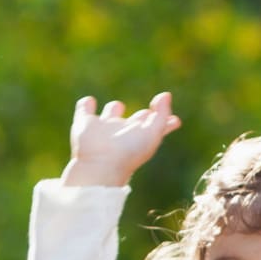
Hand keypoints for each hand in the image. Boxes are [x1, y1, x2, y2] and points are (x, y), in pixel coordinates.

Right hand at [62, 91, 180, 186]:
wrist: (100, 163)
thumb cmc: (130, 151)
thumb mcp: (153, 133)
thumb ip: (162, 114)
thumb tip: (166, 95)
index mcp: (141, 135)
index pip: (155, 125)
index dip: (165, 121)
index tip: (175, 120)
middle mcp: (123, 131)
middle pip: (135, 120)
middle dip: (142, 116)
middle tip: (149, 113)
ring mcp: (103, 128)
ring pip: (111, 113)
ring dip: (113, 108)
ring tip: (116, 107)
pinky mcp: (85, 123)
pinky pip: (85, 110)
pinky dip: (86, 105)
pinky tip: (89, 103)